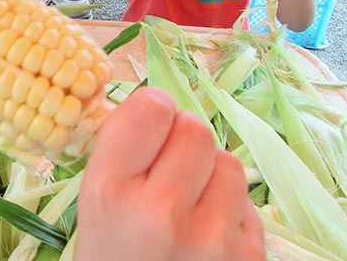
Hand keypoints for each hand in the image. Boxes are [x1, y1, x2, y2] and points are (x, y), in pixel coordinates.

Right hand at [76, 88, 264, 260]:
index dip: (152, 112)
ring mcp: (212, 240)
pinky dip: (231, 211)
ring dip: (212, 175)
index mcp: (110, 192)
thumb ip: (124, 150)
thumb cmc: (115, 256)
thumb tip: (162, 102)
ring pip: (230, 162)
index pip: (152, 107)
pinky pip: (249, 204)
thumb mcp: (96, 204)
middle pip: (195, 128)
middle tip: (168, 170)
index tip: (148, 130)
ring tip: (189, 206)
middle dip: (183, 141)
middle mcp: (161, 213)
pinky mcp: (249, 259)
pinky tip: (207, 235)